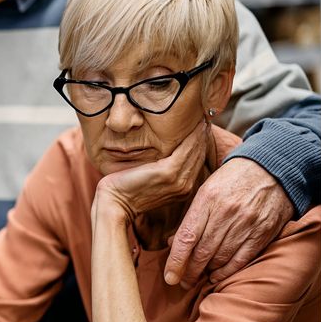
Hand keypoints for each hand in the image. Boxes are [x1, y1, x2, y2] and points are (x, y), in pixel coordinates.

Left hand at [94, 120, 209, 218]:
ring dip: (200, 134)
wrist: (114, 202)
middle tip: (206, 119)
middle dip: (202, 138)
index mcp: (182, 189)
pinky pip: (185, 149)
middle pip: (198, 156)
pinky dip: (192, 136)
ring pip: (194, 151)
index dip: (200, 145)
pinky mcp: (168, 173)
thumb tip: (166, 154)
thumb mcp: (150, 179)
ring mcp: (178, 181)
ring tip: (203, 119)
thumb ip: (163, 170)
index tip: (202, 129)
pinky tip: (196, 124)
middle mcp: (185, 187)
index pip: (195, 163)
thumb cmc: (126, 189)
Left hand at [165, 157, 293, 287]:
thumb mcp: (206, 190)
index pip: (187, 237)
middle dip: (189, 271)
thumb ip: (191, 218)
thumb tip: (173, 244)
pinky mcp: (263, 232)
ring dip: (206, 272)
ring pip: (221, 258)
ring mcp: (246, 223)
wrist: (272, 168)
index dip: (176, 260)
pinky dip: (227, 271)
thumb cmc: (232, 180)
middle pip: (202, 251)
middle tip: (182, 281)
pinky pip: (241, 259)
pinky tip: (217, 276)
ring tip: (197, 278)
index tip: (169, 276)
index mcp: (207, 199)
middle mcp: (226, 213)